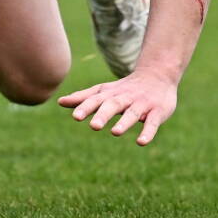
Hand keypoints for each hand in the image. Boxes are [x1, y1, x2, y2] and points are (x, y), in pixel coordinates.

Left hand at [58, 70, 178, 145]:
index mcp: (111, 94)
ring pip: (132, 113)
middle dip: (103, 114)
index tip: (75, 116)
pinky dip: (148, 132)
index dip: (86, 107)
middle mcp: (125, 98)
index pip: (97, 100)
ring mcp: (142, 104)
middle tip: (93, 126)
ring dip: (124, 122)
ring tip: (115, 132)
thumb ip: (84, 97)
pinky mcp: (157, 112)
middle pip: (113, 105)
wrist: (158, 75)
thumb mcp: (105, 90)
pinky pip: (153, 122)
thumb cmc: (126, 88)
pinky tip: (141, 142)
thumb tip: (60, 102)